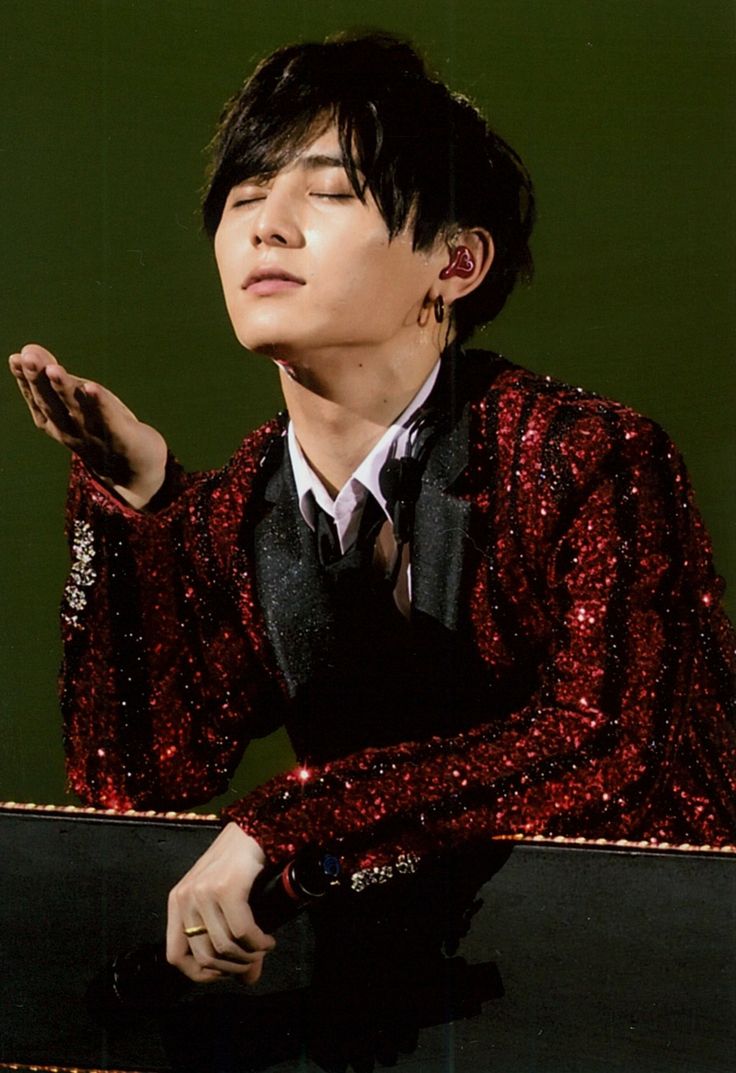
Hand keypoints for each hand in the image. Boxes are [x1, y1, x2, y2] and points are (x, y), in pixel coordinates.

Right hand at [8, 343, 167, 508]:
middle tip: (27, 358)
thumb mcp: (75, 404)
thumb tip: (28, 348)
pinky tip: (92, 387)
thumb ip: (54, 380)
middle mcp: (72, 430)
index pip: (38, 399)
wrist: (135, 475)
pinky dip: (100, 404)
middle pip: (52, 403)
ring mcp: (96, 435)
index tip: (16, 358)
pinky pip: (109, 420)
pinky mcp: (122, 438)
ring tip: (53, 369)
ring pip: (76, 410)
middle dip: (38, 380)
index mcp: (57, 423)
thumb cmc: (100, 432)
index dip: (25, 379)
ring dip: (64, 388)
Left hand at [166, 822, 275, 984]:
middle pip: (204, 956)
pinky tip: (267, 940)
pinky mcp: (226, 887)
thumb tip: (248, 980)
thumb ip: (230, 937)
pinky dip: (258, 942)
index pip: (175, 956)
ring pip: (224, 947)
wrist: (257, 826)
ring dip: (248, 956)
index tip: (226, 973)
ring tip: (263, 948)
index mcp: (178, 901)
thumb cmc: (242, 862)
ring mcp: (204, 891)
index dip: (200, 974)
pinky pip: (242, 931)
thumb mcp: (227, 901)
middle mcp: (185, 897)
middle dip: (232, 968)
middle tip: (253, 962)